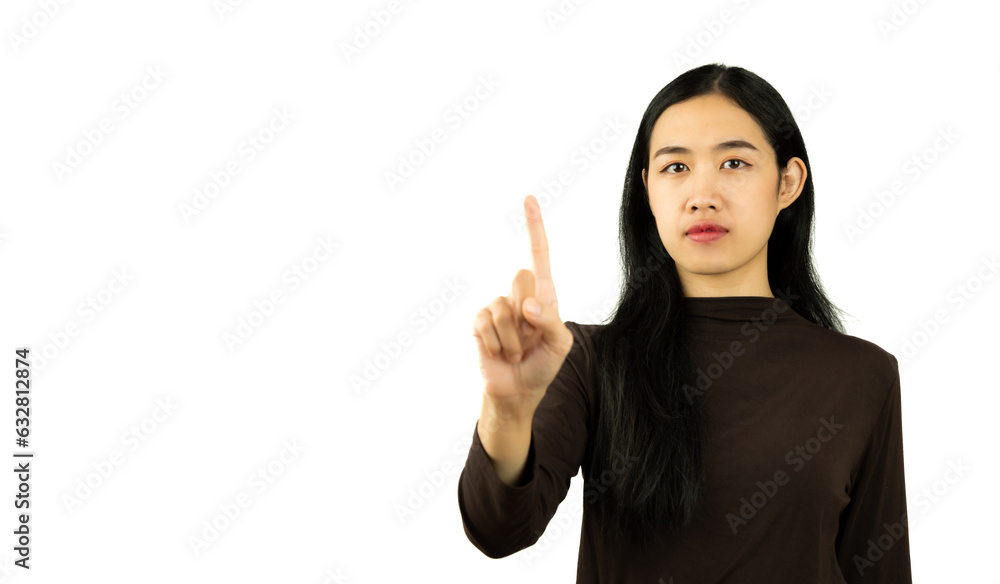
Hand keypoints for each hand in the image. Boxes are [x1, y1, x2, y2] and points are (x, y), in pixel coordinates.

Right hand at [472, 194, 574, 414]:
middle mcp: (518, 295)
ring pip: (504, 308)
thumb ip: (551, 321)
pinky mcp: (479, 322)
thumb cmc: (542, 365)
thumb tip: (527, 305)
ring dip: (513, 339)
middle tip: (530, 337)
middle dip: (529, 312)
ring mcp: (496, 307)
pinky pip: (486, 323)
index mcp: (543, 295)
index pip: (538, 254)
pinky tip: (499, 353)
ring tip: (516, 352)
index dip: (533, 227)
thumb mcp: (560, 344)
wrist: (517, 391)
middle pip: (522, 277)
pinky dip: (497, 343)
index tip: (528, 198)